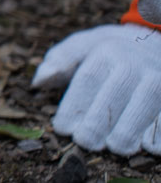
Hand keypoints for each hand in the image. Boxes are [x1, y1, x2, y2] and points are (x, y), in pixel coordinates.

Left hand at [31, 23, 160, 154]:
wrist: (155, 41)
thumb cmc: (111, 50)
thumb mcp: (83, 46)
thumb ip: (60, 61)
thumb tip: (39, 81)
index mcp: (108, 49)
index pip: (88, 78)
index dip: (74, 105)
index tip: (62, 128)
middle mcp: (136, 61)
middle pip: (116, 91)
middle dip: (99, 121)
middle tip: (86, 142)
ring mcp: (160, 76)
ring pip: (148, 103)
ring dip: (131, 130)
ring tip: (116, 148)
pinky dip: (159, 133)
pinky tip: (147, 147)